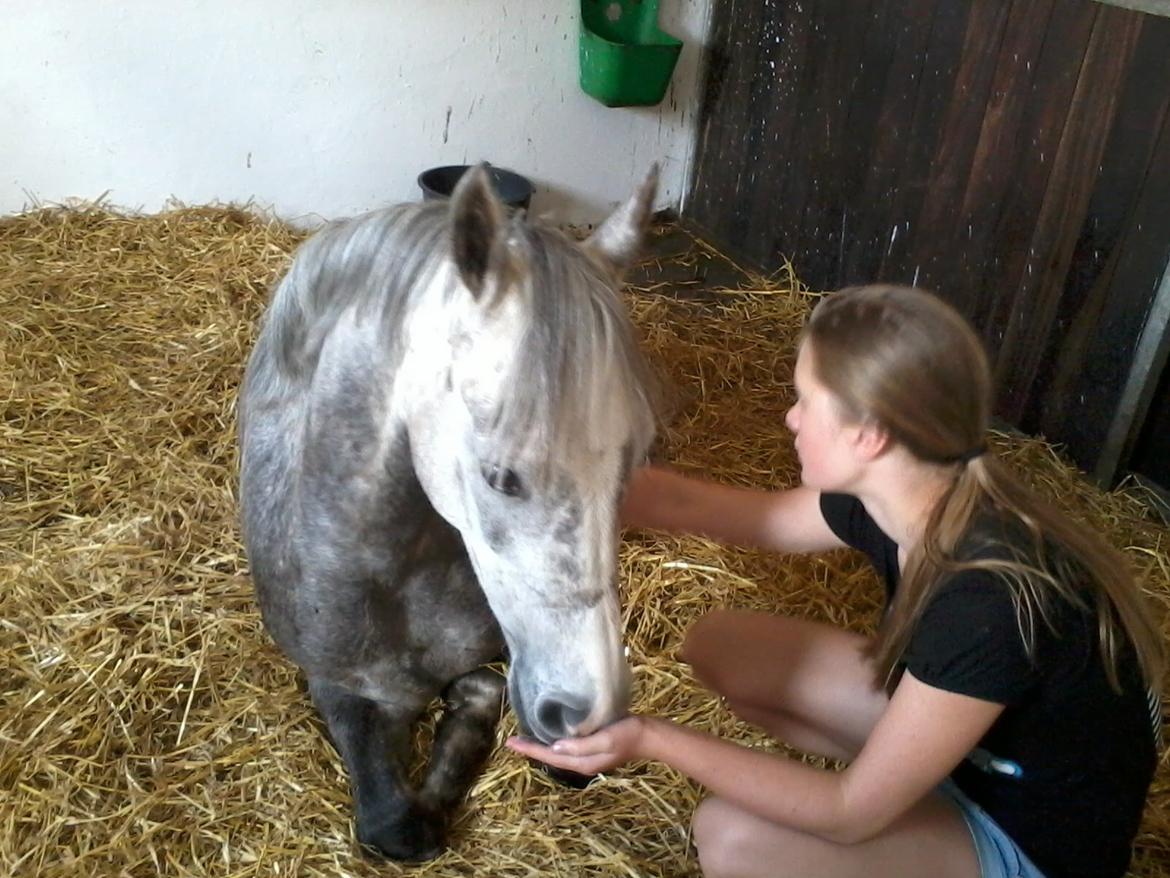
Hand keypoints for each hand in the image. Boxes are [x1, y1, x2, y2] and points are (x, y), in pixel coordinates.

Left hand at [505, 715, 649, 775]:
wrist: (650, 734)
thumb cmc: (629, 734)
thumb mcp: (606, 739)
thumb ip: (581, 745)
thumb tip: (555, 747)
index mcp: (583, 762)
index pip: (550, 756)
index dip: (530, 750)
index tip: (511, 744)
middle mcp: (582, 762)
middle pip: (551, 757)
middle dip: (531, 749)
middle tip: (511, 741)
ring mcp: (587, 756)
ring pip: (557, 752)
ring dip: (541, 745)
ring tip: (525, 738)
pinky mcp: (592, 746)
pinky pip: (566, 746)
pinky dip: (553, 740)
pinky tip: (549, 732)